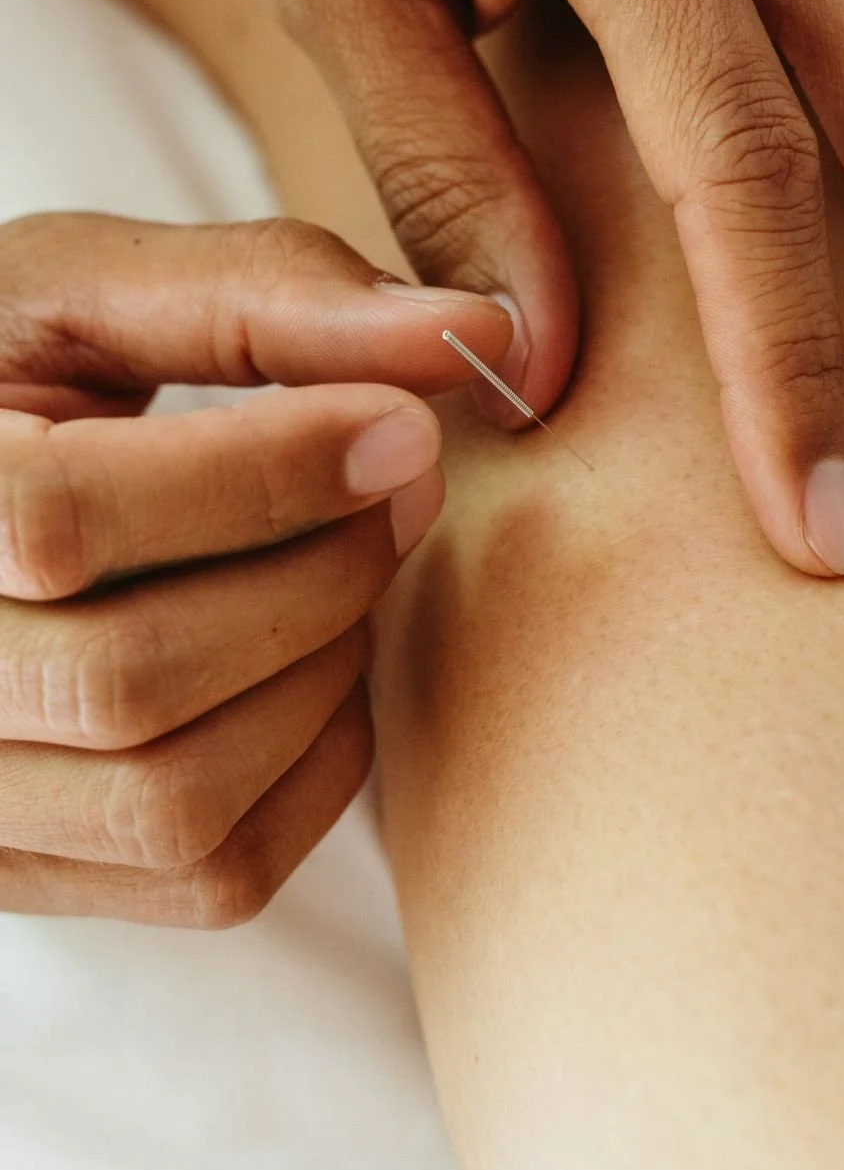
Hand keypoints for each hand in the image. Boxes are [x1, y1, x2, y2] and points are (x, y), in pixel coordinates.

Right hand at [0, 213, 509, 923]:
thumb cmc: (17, 380)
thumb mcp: (89, 296)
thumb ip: (263, 294)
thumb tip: (473, 330)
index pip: (61, 520)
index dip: (263, 476)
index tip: (402, 427)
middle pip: (133, 677)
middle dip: (317, 573)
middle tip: (401, 487)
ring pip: (176, 800)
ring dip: (317, 671)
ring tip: (345, 564)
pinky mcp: (30, 874)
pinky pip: (212, 875)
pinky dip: (313, 764)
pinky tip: (317, 657)